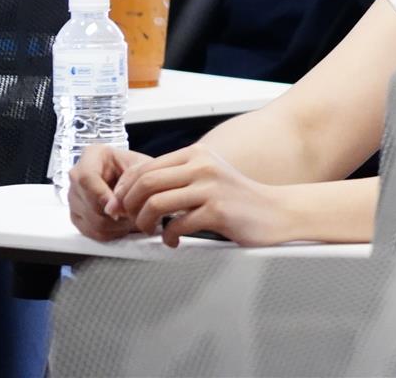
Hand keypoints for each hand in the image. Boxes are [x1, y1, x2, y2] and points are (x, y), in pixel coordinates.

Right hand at [67, 144, 152, 240]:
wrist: (140, 180)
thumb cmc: (141, 169)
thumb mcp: (142, 168)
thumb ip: (129, 183)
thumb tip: (113, 208)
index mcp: (92, 156)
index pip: (85, 178)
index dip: (101, 195)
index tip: (116, 206)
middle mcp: (77, 176)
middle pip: (88, 203)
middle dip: (114, 213)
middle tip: (133, 212)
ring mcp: (75, 197)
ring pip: (92, 221)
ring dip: (116, 225)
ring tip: (131, 217)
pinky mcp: (77, 215)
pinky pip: (91, 232)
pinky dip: (110, 232)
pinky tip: (122, 224)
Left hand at [109, 143, 292, 247]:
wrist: (276, 211)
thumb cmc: (239, 198)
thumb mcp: (208, 176)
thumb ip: (178, 177)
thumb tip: (136, 191)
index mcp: (197, 154)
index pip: (145, 166)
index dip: (124, 189)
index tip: (118, 206)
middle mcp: (203, 166)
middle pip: (146, 183)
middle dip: (129, 206)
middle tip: (129, 221)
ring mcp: (211, 187)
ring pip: (156, 203)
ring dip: (144, 223)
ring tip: (151, 232)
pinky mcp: (217, 211)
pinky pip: (177, 225)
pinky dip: (168, 237)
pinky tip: (174, 241)